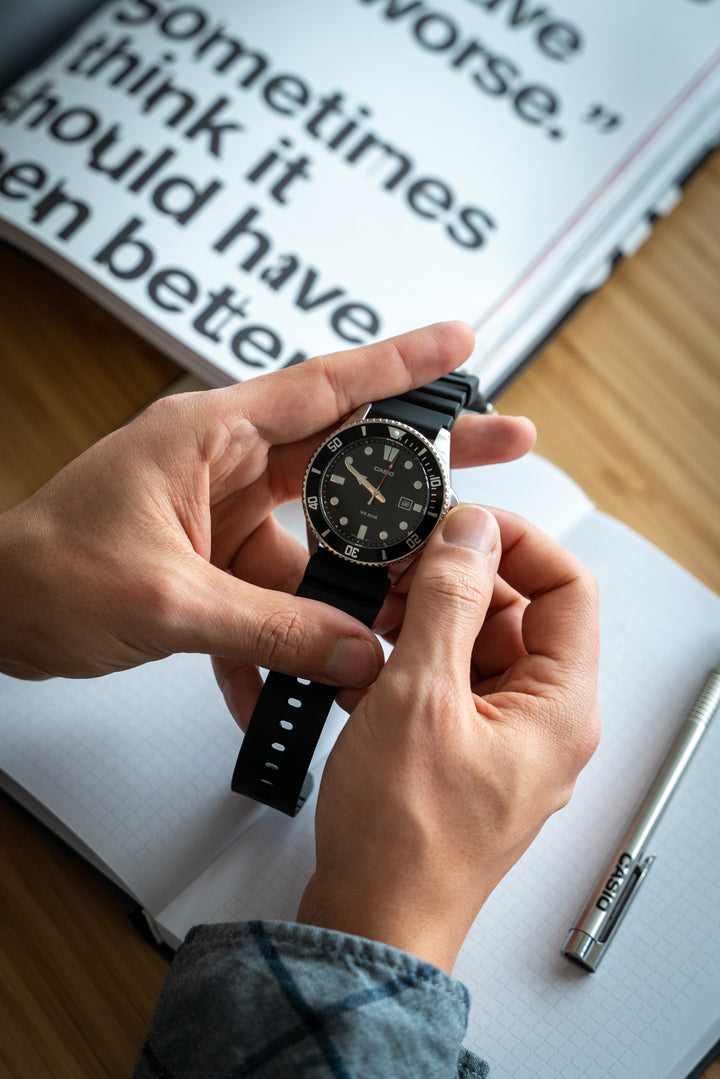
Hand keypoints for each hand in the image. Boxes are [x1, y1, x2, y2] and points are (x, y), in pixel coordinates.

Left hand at [0, 323, 534, 727]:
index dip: (400, 363)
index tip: (461, 342)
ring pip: (321, 538)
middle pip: (345, 456)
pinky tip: (309, 673)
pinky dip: (296, 630)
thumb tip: (356, 651)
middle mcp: (224, 465)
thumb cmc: (43, 572)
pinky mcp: (217, 561)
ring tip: (406, 612)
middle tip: (499, 447)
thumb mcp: (168, 601)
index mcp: (208, 435)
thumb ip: (271, 628)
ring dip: (357, 580)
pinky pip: (280, 591)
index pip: (324, 386)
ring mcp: (224, 515)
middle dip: (421, 461)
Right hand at [297, 503, 599, 973]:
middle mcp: (541, 720)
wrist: (370, 921)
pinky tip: (362, 671)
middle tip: (396, 575)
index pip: (567, 586)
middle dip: (453, 584)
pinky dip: (407, 663)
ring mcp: (501, 737)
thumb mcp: (420, 697)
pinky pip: (446, 681)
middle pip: (516, 611)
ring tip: (369, 629)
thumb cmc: (404, 841)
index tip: (459, 525)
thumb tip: (472, 535)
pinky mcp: (462, 750)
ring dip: (421, 623)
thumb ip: (449, 602)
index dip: (515, 542)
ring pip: (474, 644)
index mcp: (559, 707)